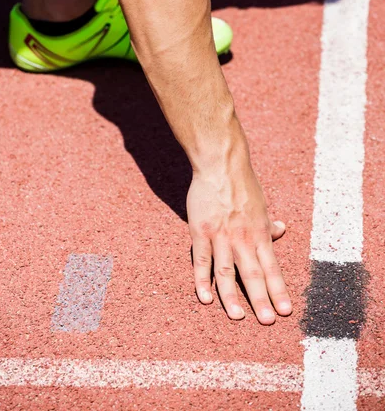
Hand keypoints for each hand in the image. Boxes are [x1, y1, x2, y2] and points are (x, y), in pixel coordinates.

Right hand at [187, 148, 291, 322]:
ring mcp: (220, 236)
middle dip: (261, 299)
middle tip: (267, 321)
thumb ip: (268, 223)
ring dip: (232, 296)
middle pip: (252, 274)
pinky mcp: (200, 232)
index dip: (278, 290)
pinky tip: (205, 298)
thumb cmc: (242, 185)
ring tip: (237, 316)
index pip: (271, 267)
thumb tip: (282, 230)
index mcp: (260, 233)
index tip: (285, 311)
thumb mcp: (261, 205)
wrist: (220, 165)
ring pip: (226, 272)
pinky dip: (202, 280)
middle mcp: (242, 238)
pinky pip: (201, 261)